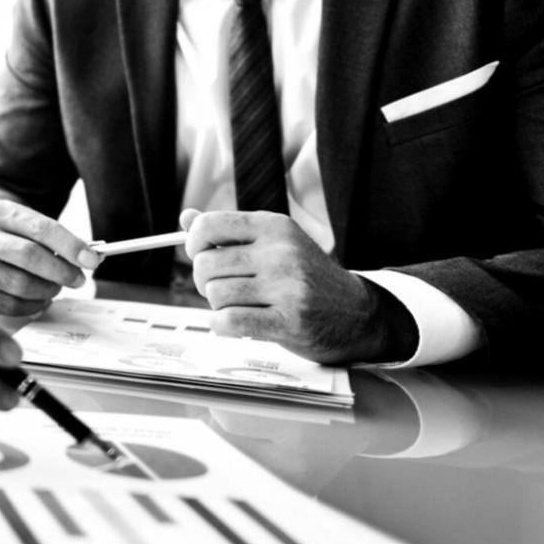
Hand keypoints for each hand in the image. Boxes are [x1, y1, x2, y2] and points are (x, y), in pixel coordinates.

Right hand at [0, 199, 99, 316]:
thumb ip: (58, 241)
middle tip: (78, 279)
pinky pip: (10, 305)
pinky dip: (32, 305)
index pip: (40, 228)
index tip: (92, 260)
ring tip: (55, 287)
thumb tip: (89, 258)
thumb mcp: (31, 228)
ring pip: (20, 284)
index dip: (70, 246)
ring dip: (47, 290)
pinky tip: (39, 299)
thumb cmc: (15, 240)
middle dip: (61, 271)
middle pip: (29, 255)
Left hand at [181, 208, 415, 363]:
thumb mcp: (275, 243)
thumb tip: (186, 217)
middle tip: (223, 287)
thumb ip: (229, 231)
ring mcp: (287, 288)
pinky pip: (228, 321)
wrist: (358, 313)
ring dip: (219, 305)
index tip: (200, 254)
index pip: (209, 225)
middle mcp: (281, 253)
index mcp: (274, 227)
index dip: (193, 243)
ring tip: (241, 305)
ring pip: (215, 294)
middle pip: (206, 264)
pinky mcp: (289, 321)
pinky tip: (235, 324)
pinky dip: (222, 326)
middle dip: (205, 280)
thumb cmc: (306, 276)